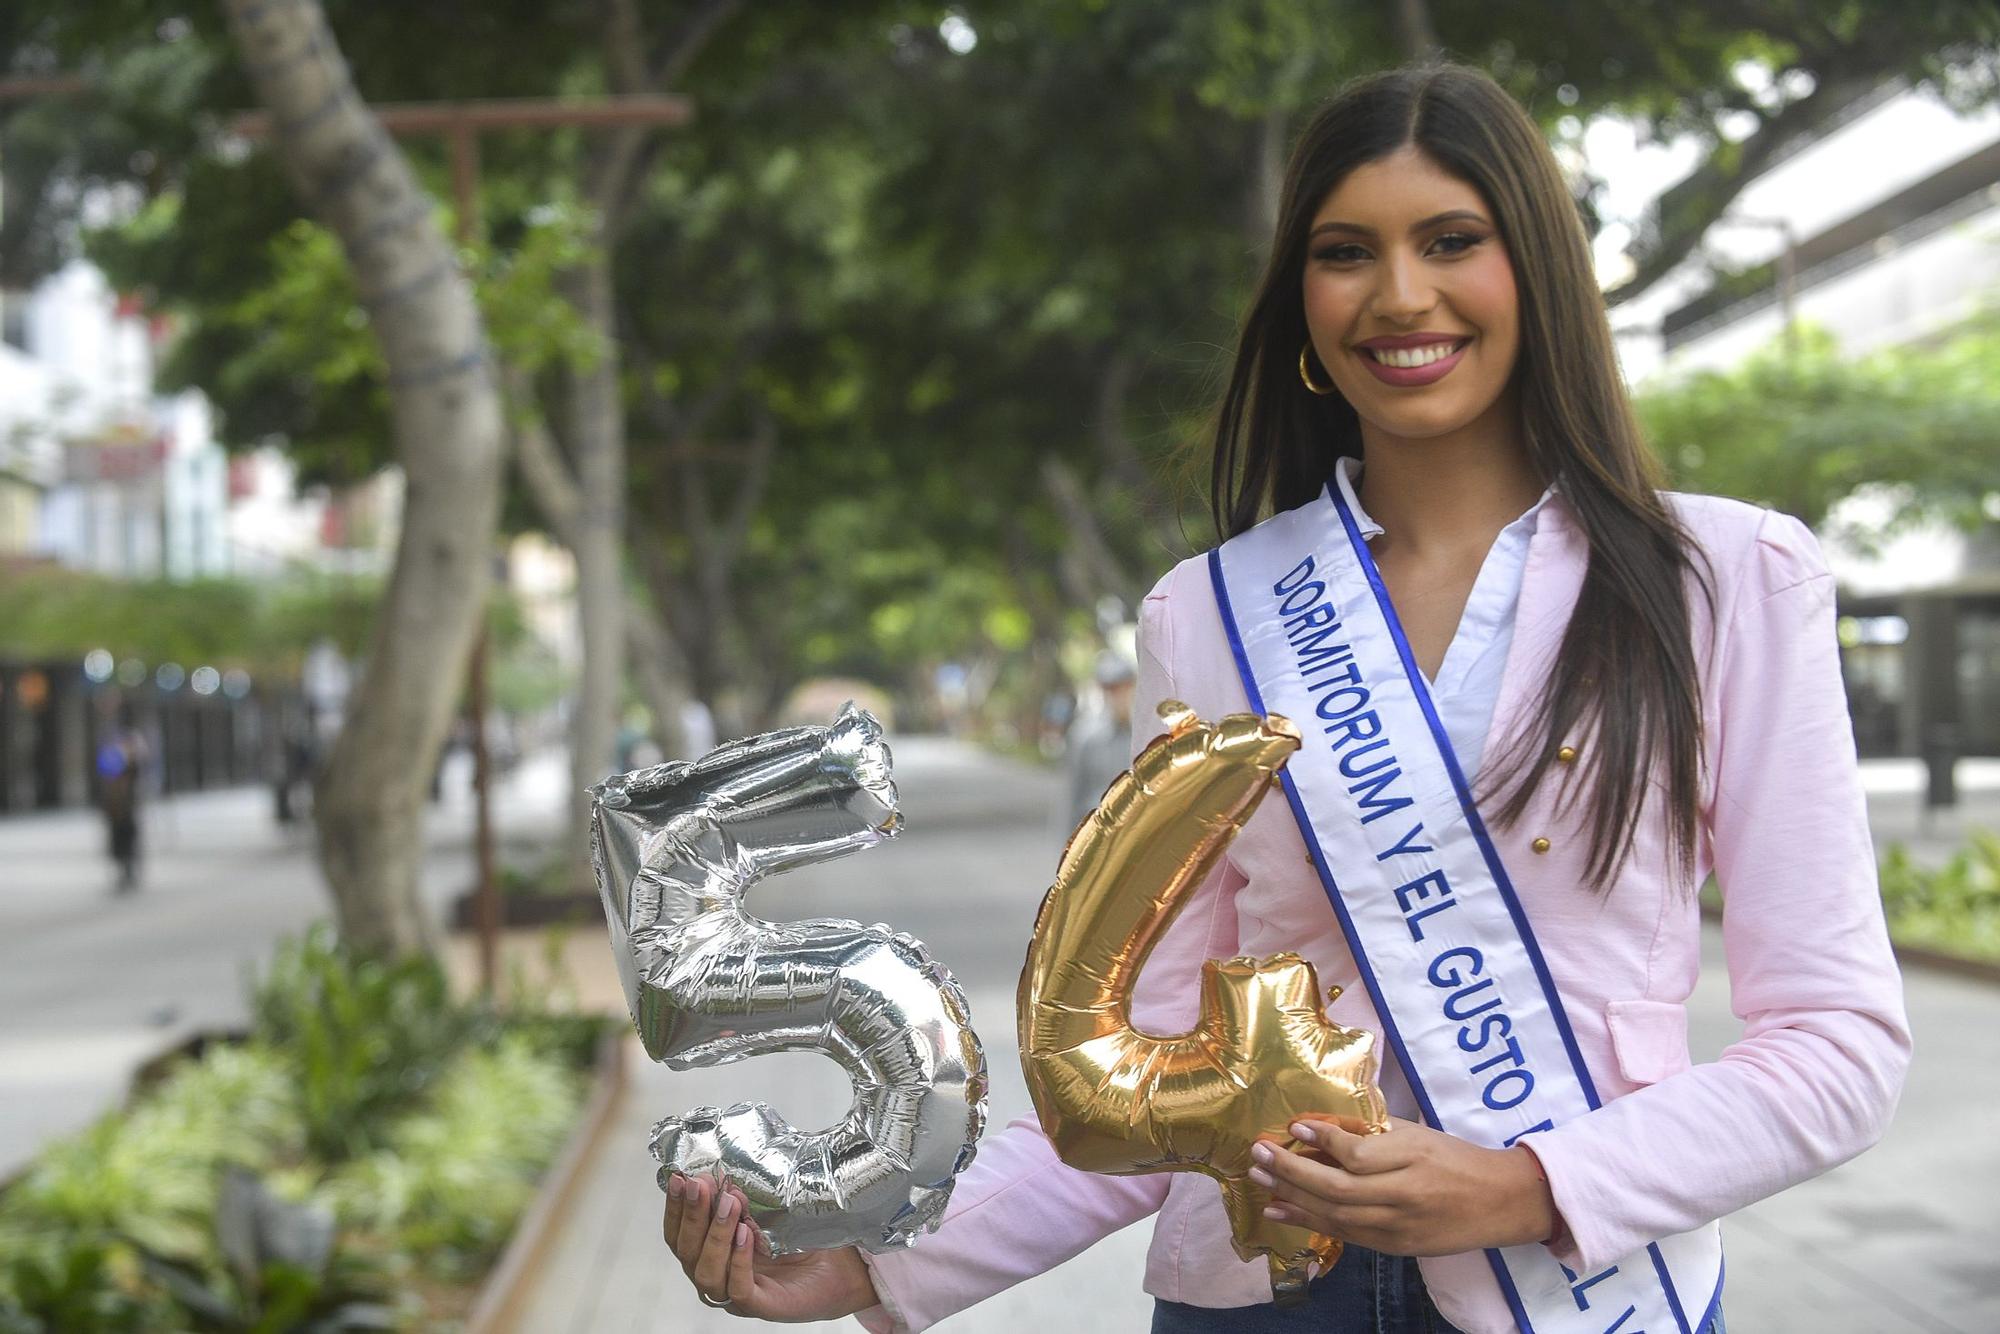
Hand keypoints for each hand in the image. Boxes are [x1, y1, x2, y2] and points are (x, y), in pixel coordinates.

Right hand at [664, 1172, 880, 1320]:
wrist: (840, 1267)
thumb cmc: (799, 1241)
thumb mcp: (766, 1212)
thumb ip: (742, 1203)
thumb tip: (723, 1183)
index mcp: (710, 1253)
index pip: (678, 1234)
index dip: (675, 1208)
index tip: (679, 1178)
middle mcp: (717, 1276)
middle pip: (686, 1251)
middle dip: (692, 1214)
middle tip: (701, 1184)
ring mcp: (736, 1295)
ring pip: (706, 1272)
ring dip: (715, 1234)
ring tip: (731, 1203)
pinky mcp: (762, 1306)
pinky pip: (739, 1289)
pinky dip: (738, 1260)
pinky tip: (746, 1235)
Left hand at [1249, 1117, 1556, 1256]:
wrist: (1499, 1202)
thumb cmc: (1455, 1158)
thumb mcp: (1418, 1133)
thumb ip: (1374, 1130)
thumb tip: (1322, 1124)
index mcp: (1413, 1159)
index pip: (1359, 1154)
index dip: (1323, 1141)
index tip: (1294, 1125)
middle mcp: (1404, 1197)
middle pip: (1338, 1189)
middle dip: (1292, 1172)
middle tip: (1258, 1154)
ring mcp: (1398, 1228)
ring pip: (1336, 1217)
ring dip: (1292, 1200)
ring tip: (1260, 1182)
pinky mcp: (1395, 1248)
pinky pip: (1346, 1235)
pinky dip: (1310, 1222)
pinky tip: (1282, 1211)